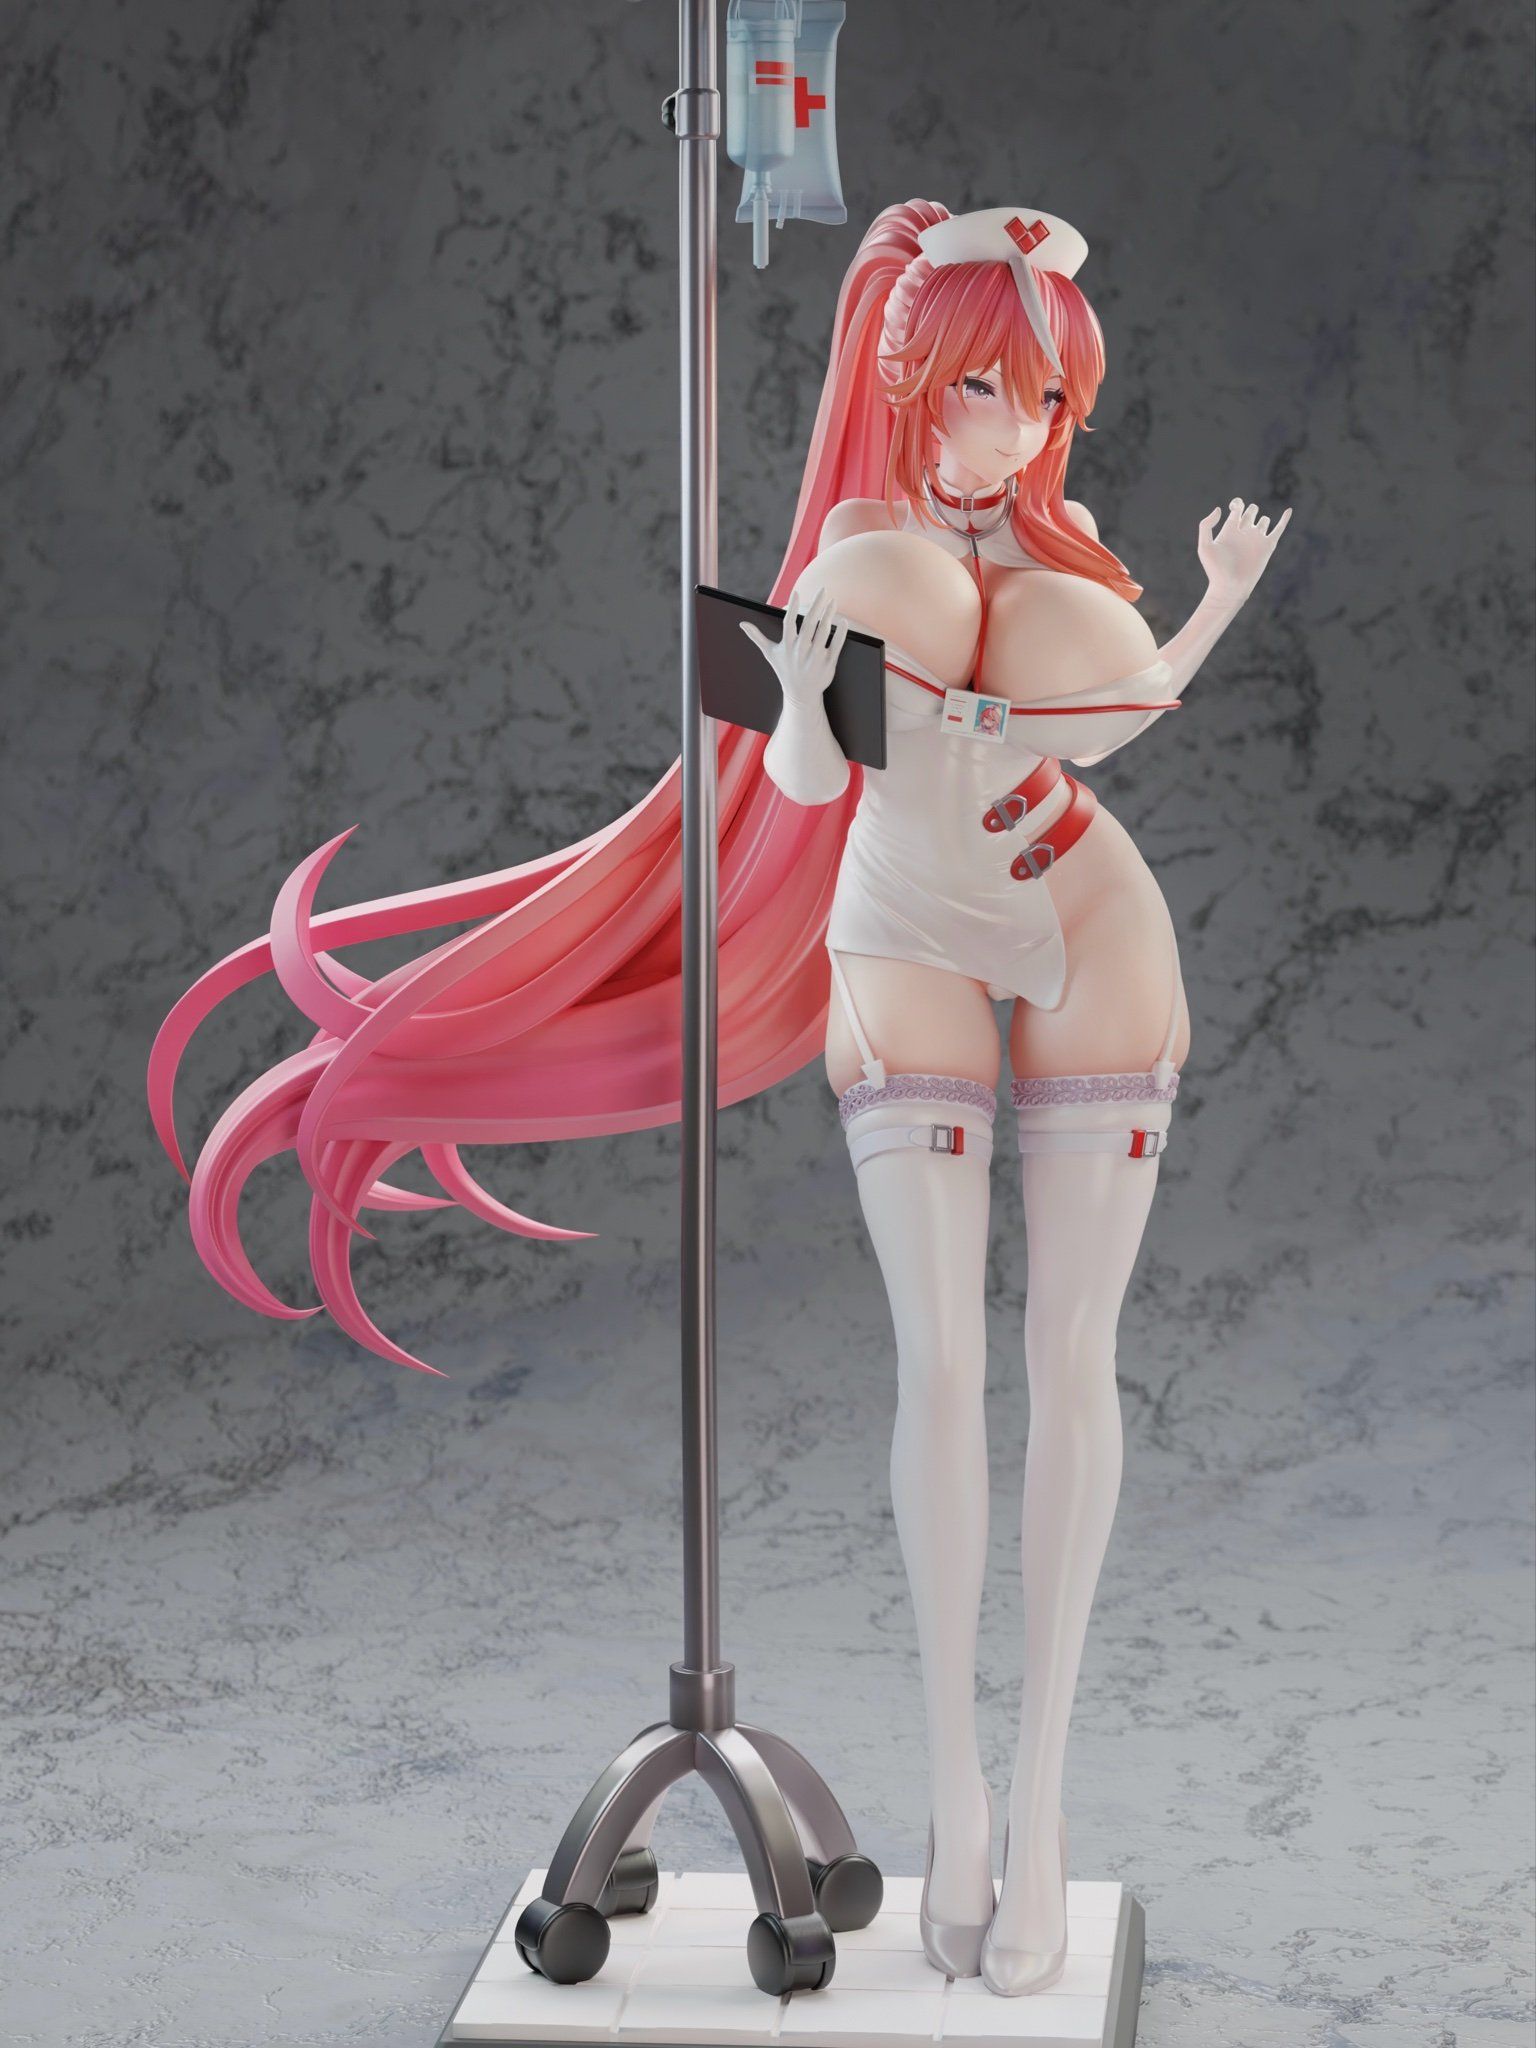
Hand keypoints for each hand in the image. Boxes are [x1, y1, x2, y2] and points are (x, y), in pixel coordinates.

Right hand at [739, 584, 850, 710]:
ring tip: (833, 601)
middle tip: (823, 589)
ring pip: (823, 632)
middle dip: (816, 605)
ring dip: (828, 615)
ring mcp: (815, 658)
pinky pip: (836, 646)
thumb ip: (757, 637)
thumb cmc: (785, 670)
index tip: (796, 592)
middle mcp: (800, 651)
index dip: (792, 607)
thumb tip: (742, 624)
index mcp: (787, 646)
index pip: (788, 623)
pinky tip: (843, 621)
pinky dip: (840, 633)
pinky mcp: (828, 664)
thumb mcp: (770, 654)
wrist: (801, 695)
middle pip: (809, 624)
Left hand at [1196, 498, 1291, 607]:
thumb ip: (1206, 526)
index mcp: (1229, 530)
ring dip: (1261, 520)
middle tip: (1242, 524)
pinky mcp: (1267, 546)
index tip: (1234, 507)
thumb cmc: (1215, 570)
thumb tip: (1220, 509)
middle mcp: (1244, 533)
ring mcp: (1256, 539)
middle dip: (1250, 511)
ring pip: (1264, 520)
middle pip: (1252, 511)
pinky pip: (1279, 529)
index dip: (1237, 503)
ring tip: (1251, 534)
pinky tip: (1289, 510)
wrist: (1230, 587)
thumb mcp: (1205, 546)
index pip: (1237, 508)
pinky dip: (1285, 519)